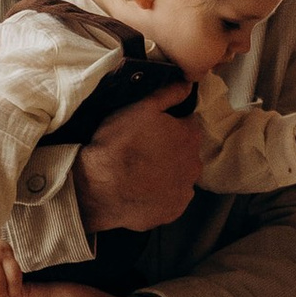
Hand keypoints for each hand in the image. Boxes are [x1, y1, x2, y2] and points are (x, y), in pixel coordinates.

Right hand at [76, 82, 204, 233]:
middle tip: (143, 151)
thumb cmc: (119, 144)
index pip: (188, 125)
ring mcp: (184, 191)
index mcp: (190, 136)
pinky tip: (142, 191)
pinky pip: (170, 200)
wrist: (100, 187)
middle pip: (186, 153)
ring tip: (140, 173)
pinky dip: (160, 196)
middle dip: (171, 151)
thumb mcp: (141, 108)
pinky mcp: (173, 212)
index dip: (170, 126)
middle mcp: (194, 164)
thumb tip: (189, 84)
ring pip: (180, 177)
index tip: (152, 131)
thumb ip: (168, 94)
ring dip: (167, 174)